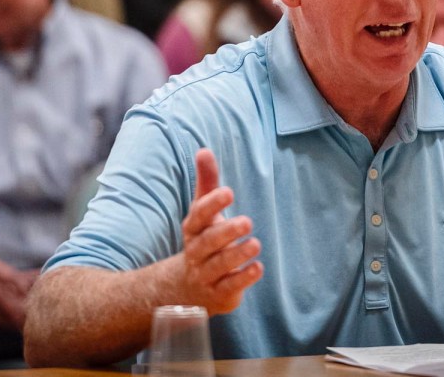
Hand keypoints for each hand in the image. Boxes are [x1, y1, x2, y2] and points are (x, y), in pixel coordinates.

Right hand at [174, 148, 262, 314]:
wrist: (185, 288)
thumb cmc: (202, 240)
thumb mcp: (203, 212)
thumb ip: (207, 182)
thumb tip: (204, 150)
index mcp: (193, 229)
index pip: (199, 215)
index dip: (212, 203)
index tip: (229, 192)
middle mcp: (196, 252)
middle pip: (208, 242)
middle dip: (226, 231)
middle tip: (247, 221)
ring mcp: (205, 275)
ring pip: (219, 265)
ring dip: (237, 255)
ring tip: (255, 243)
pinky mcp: (218, 293)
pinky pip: (229, 286)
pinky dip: (243, 278)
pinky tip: (257, 268)